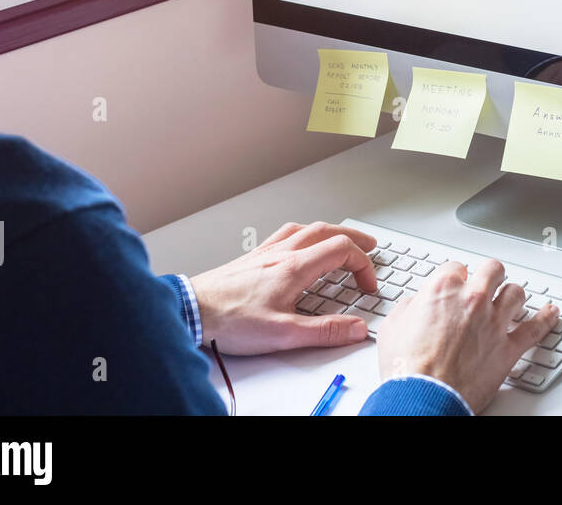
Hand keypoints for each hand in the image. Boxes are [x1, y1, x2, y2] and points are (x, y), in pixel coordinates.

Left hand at [190, 221, 378, 354]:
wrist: (191, 310)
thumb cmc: (229, 320)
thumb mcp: (283, 334)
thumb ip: (323, 331)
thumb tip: (356, 329)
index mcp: (294, 267)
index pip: (342, 250)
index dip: (363, 265)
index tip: (368, 286)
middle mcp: (282, 253)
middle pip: (328, 231)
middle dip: (354, 238)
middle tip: (370, 246)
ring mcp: (266, 252)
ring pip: (306, 228)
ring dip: (330, 231)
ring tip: (341, 239)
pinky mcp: (252, 257)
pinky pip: (286, 233)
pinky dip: (304, 233)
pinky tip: (299, 242)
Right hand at [376, 259, 559, 412]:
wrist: (423, 398)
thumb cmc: (407, 368)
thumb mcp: (393, 327)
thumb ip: (409, 307)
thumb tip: (416, 304)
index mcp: (443, 289)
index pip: (456, 266)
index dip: (456, 276)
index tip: (457, 283)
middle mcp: (473, 299)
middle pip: (492, 270)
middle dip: (489, 275)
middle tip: (487, 282)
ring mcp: (494, 322)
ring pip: (516, 293)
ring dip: (512, 295)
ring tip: (510, 299)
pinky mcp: (509, 347)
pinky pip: (536, 328)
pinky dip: (546, 319)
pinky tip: (551, 313)